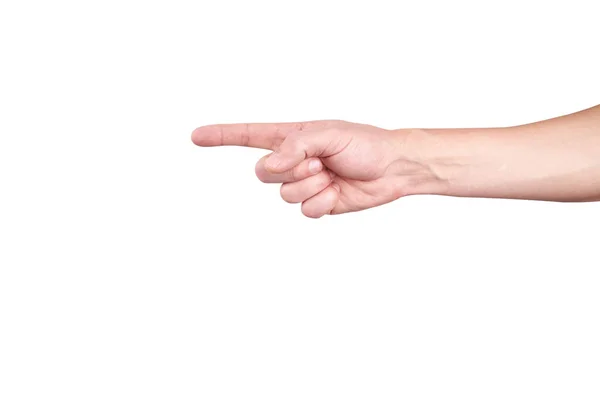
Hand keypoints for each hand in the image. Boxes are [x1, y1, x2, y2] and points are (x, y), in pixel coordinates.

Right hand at [191, 120, 444, 217]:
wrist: (392, 168)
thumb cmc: (364, 143)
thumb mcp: (329, 134)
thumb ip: (296, 146)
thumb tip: (271, 164)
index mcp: (292, 138)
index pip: (248, 136)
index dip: (221, 136)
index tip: (196, 136)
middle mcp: (293, 161)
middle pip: (263, 173)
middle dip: (288, 170)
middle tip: (317, 162)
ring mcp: (303, 184)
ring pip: (284, 195)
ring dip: (310, 185)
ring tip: (331, 175)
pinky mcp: (317, 203)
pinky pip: (304, 210)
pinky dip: (321, 202)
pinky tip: (337, 192)